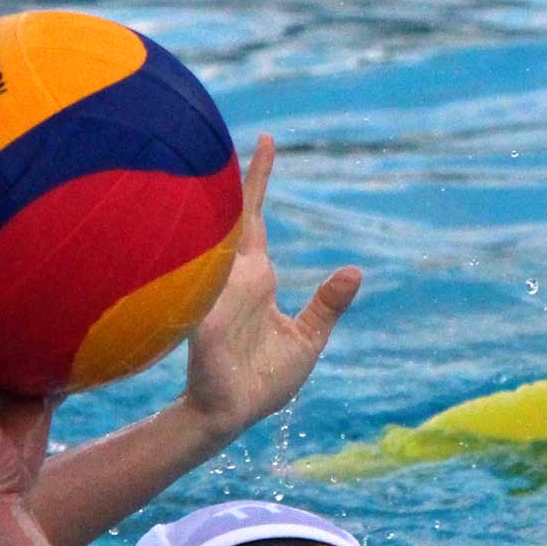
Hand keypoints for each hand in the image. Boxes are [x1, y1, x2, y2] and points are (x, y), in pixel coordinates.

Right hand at [182, 134, 360, 437]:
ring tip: (205, 159)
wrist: (232, 414)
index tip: (267, 141)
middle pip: (230, 214)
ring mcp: (214, 292)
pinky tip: (192, 227)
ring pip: (211, 236)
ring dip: (208, 204)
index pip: (255, 218)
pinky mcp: (203, 316)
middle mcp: (232, 276)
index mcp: (256, 278)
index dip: (258, 180)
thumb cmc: (265, 379)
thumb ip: (328, 305)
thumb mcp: (307, 339)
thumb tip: (355, 270)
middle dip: (234, 176)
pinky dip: (196, 256)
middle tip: (238, 131)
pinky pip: (200, 279)